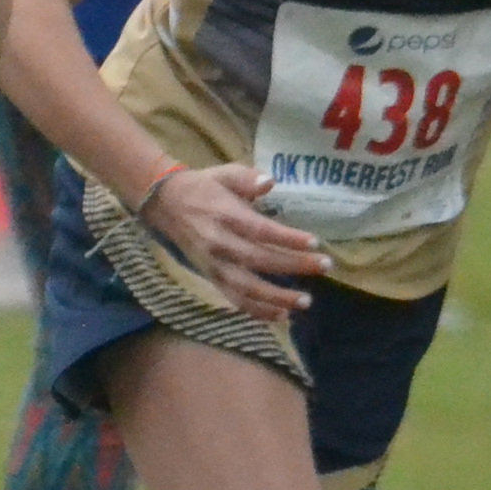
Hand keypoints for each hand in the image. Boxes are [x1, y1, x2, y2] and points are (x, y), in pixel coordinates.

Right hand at [140, 158, 327, 319]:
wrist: (165, 204)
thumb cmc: (204, 187)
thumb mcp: (225, 173)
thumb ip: (247, 178)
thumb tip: (270, 182)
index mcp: (224, 215)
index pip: (260, 231)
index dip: (287, 239)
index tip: (314, 243)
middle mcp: (219, 244)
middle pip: (259, 260)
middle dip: (293, 265)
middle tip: (325, 267)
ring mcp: (214, 265)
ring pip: (246, 287)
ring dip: (276, 298)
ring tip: (305, 301)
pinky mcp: (211, 278)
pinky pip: (235, 299)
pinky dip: (257, 310)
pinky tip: (281, 315)